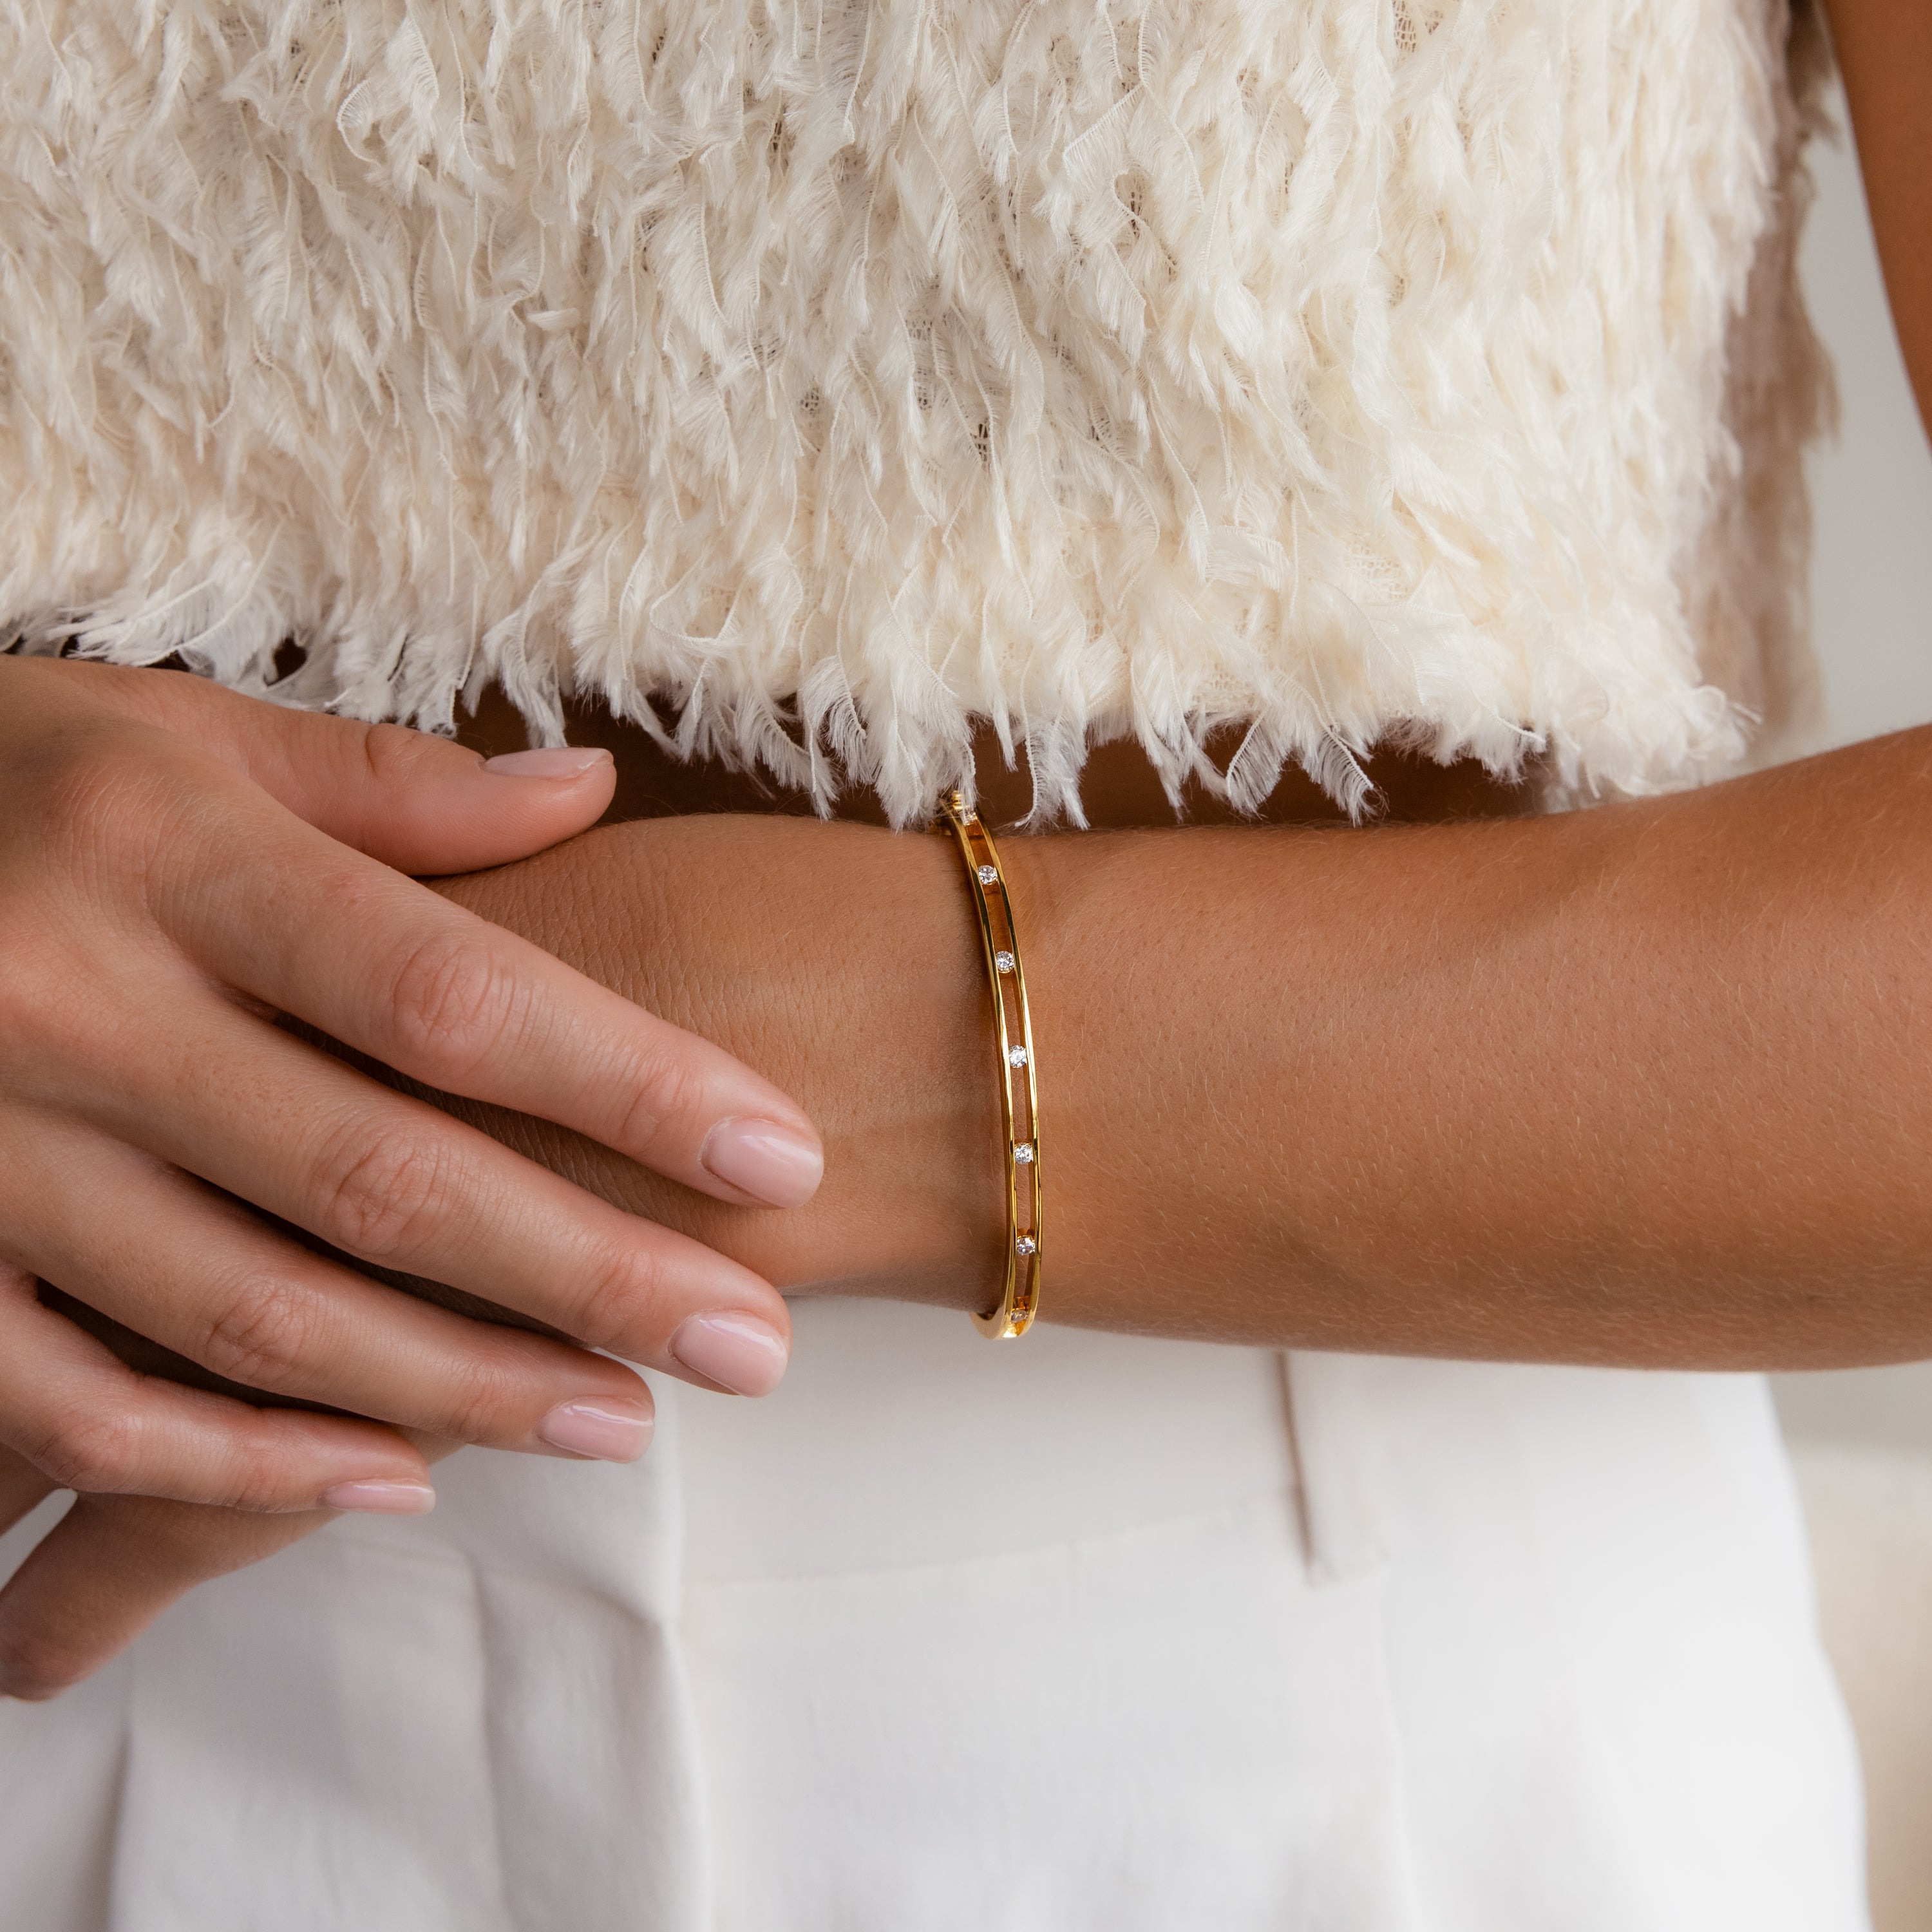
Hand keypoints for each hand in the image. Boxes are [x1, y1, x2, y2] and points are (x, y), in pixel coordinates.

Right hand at [0, 659, 815, 1545]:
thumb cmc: (9, 784)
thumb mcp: (175, 735)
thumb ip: (384, 783)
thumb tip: (589, 789)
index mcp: (162, 855)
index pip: (446, 992)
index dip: (627, 1087)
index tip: (780, 1159)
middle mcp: (69, 1008)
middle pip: (380, 1177)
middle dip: (589, 1276)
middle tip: (753, 1345)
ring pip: (254, 1314)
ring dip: (457, 1386)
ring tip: (622, 1419)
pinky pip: (82, 1405)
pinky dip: (241, 1461)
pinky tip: (396, 1478)